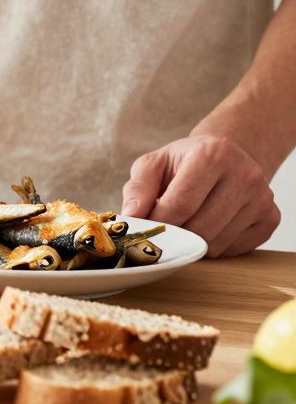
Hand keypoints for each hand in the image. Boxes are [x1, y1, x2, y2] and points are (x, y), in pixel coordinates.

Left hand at [122, 135, 280, 257]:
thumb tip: (132, 215)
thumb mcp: (154, 164)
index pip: (180, 204)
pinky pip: (232, 250)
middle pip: (200, 228)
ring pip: (215, 243)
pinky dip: (213, 246)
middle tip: (164, 228)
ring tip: (186, 222)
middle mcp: (245, 174)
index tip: (146, 226)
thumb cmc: (184, 163)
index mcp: (212, 154)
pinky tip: (208, 225)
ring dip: (192, 242)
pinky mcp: (270, 218)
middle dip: (175, 234)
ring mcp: (262, 198)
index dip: (158, 222)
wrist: (225, 158)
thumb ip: (138, 187)